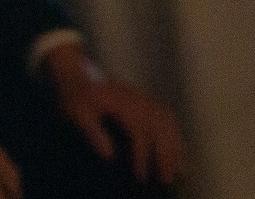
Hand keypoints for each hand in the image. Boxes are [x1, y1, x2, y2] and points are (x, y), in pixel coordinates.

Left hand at [42, 41, 185, 186]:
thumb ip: (94, 134)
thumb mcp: (78, 115)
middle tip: (167, 180)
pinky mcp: (146, 101)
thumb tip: (109, 156)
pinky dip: (175, 134)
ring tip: (179, 170)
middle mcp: (140, 101)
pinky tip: (177, 148)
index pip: (140, 133)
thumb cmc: (75, 98)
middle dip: (166, 156)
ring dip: (175, 146)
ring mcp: (146, 100)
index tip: (141, 178)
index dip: (142, 156)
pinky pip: (168, 118)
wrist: (77, 76)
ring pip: (168, 124)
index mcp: (125, 105)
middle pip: (161, 129)